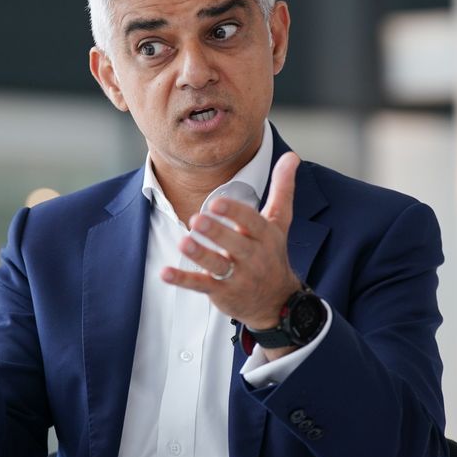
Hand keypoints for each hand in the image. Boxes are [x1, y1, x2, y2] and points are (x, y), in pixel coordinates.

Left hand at [161, 152, 301, 343]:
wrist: (277, 302)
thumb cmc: (273, 253)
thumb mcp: (280, 222)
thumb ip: (283, 189)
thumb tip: (292, 155)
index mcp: (265, 236)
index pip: (252, 222)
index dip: (234, 213)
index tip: (216, 202)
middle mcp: (254, 257)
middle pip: (235, 245)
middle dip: (217, 233)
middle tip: (196, 220)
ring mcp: (238, 277)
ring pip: (218, 265)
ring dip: (200, 255)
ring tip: (183, 243)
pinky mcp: (222, 293)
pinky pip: (202, 286)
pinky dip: (183, 280)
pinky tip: (165, 273)